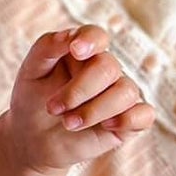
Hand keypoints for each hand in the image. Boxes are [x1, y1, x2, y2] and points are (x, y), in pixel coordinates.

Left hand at [4, 24, 156, 175]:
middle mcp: (106, 70)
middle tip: (53, 109)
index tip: (75, 51)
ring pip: (126, 92)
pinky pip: (144, 115)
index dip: (91, 40)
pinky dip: (128, 119)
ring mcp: (119, 95)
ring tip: (68, 124)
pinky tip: (106, 127)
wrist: (34, 139)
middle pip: (109, 67)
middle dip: (78, 90)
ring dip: (95, 110)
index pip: (97, 36)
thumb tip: (69, 36)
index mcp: (83, 52)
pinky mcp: (128, 121)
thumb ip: (47, 47)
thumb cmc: (33, 100)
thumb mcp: (31, 72)